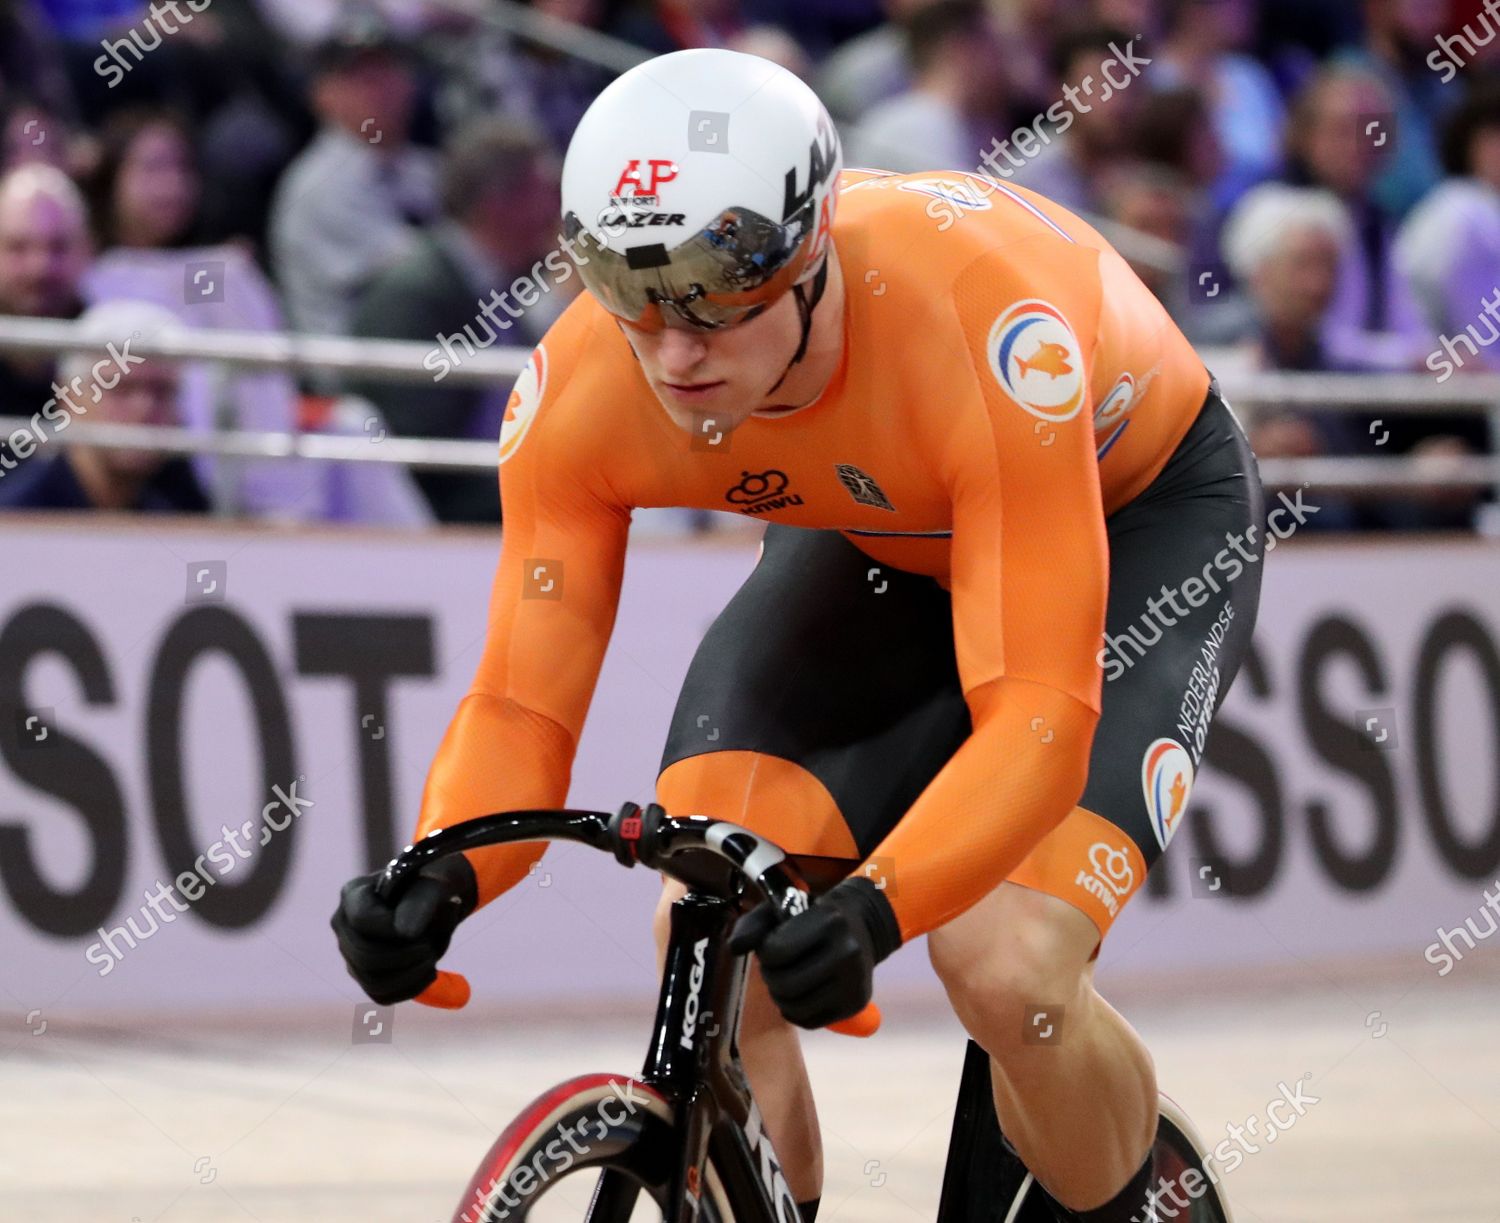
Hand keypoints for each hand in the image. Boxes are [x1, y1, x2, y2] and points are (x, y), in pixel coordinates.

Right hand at [331, 854, 477, 1004]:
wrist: (433, 903)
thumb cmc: (430, 889)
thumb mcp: (432, 885)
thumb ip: (420, 902)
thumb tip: (406, 933)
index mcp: (353, 894)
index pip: (363, 920)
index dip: (394, 929)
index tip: (421, 928)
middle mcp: (344, 926)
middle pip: (364, 957)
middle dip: (405, 956)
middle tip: (430, 947)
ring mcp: (351, 953)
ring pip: (373, 982)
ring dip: (411, 973)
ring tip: (432, 956)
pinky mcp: (365, 976)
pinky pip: (383, 996)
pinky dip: (412, 988)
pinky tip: (429, 971)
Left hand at [728, 875, 900, 1028]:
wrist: (860, 927)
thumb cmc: (811, 917)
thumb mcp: (781, 909)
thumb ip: (752, 924)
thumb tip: (735, 948)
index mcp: (829, 921)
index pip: (777, 952)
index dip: (765, 952)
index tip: (772, 946)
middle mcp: (847, 952)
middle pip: (785, 984)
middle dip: (771, 977)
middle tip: (775, 967)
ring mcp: (854, 981)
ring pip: (796, 1007)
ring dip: (780, 996)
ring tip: (786, 979)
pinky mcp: (855, 1004)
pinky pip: (809, 1021)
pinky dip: (795, 1011)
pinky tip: (800, 993)